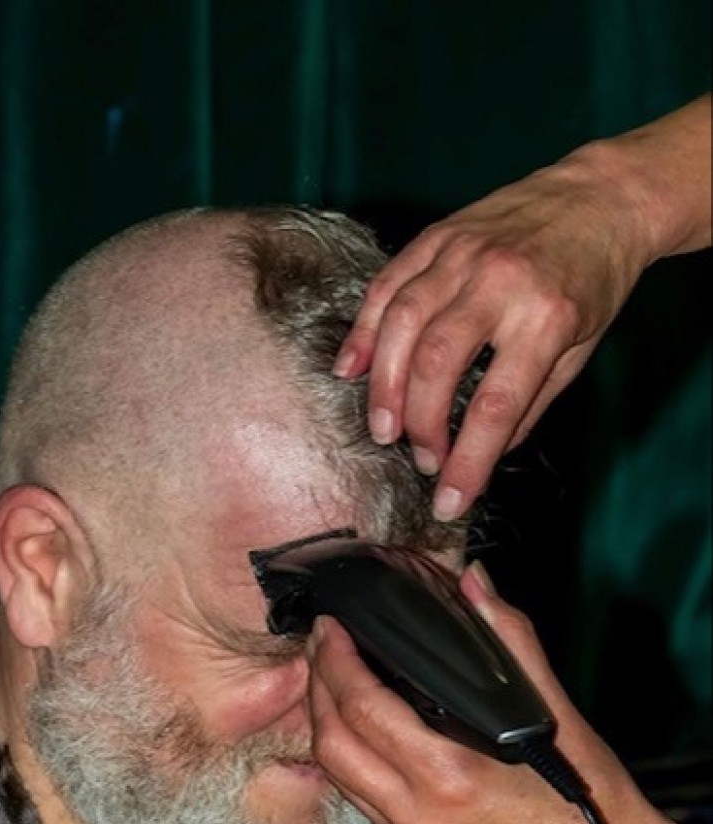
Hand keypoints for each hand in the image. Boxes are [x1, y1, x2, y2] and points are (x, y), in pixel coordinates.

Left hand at [305, 562, 711, 823]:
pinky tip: (353, 719)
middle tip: (323, 640)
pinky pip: (356, 794)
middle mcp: (419, 814)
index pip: (364, 709)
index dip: (337, 661)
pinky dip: (343, 751)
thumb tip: (474, 580)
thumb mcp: (555, 710)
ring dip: (322, 719)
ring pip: (335, 773)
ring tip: (330, 672)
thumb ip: (508, 639)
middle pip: (332, 742)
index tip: (333, 624)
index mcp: (453, 777)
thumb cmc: (586, 793)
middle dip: (318, 684)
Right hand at [334, 154, 647, 521]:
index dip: (467, 461)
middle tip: (421, 458)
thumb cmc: (593, 279)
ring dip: (384, 385)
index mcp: (546, 317)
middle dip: (420, 423)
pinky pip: (386, 286)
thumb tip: (483, 454)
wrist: (600, 196)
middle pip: (437, 363)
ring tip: (384, 429)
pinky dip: (363, 331)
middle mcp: (499, 282)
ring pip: (402, 323)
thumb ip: (529, 403)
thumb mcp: (579, 349)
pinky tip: (350, 369)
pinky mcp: (436, 237)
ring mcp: (462, 254)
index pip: (496, 405)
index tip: (450, 501)